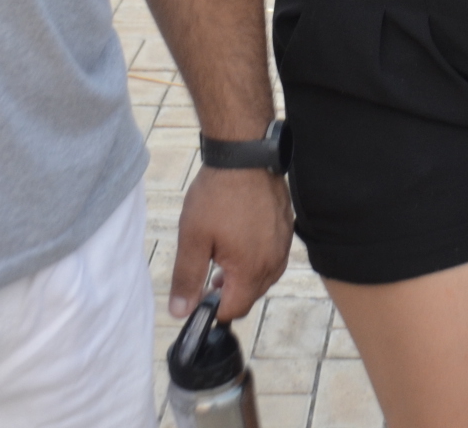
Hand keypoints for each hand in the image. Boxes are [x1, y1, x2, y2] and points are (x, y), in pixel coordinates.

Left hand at [169, 166, 291, 322]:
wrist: (244, 156)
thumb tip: (180, 312)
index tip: (200, 297)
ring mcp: (283, 245)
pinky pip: (273, 255)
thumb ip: (187, 279)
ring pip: (264, 276)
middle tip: (209, 276)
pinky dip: (257, 257)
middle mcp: (273, 262)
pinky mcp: (287, 228)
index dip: (214, 309)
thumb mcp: (193, 239)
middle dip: (230, 293)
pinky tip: (241, 240)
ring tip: (222, 259)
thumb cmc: (217, 196)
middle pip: (251, 295)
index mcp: (251, 270)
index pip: (234, 310)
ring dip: (244, 276)